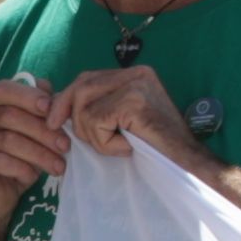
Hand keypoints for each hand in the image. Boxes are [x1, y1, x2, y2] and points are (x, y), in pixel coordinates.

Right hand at [0, 74, 71, 214]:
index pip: (3, 89)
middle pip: (8, 115)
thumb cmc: (16, 162)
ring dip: (38, 153)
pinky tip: (33, 176)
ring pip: (7, 140)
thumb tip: (57, 97)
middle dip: (42, 130)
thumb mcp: (32, 135)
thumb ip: (41, 113)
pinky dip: (21, 168)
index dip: (28, 96)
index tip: (51, 108)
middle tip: (65, 145)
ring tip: (58, 165)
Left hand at [55, 65, 201, 173]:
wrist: (187, 166)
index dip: (66, 100)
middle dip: (70, 116)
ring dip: (93, 135)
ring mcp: (136, 85)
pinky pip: (97, 122)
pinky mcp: (134, 102)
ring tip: (117, 146)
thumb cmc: (156, 150)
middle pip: (82, 87)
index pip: (87, 78)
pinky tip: (127, 149)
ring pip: (86, 108)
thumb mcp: (123, 123)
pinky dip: (106, 143)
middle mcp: (136, 74)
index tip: (53, 121)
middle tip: (73, 141)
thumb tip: (57, 108)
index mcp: (134, 74)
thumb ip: (101, 107)